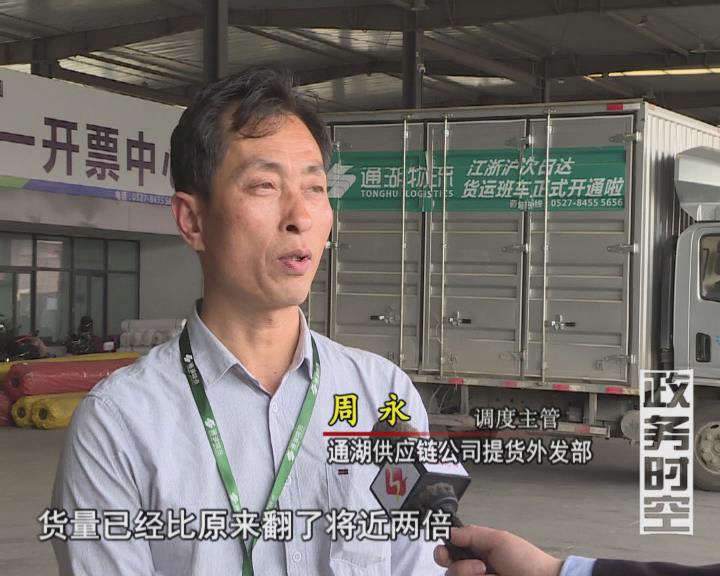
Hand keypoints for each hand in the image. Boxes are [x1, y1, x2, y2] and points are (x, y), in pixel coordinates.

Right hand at [434, 525, 563, 575]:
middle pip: (448, 567)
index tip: (445, 550)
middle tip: (476, 565)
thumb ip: (472, 534)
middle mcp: (474, 568)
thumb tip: (449, 531)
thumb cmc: (527, 561)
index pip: (450, 548)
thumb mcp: (499, 539)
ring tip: (488, 574)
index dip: (443, 549)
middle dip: (457, 565)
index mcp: (477, 550)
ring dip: (467, 573)